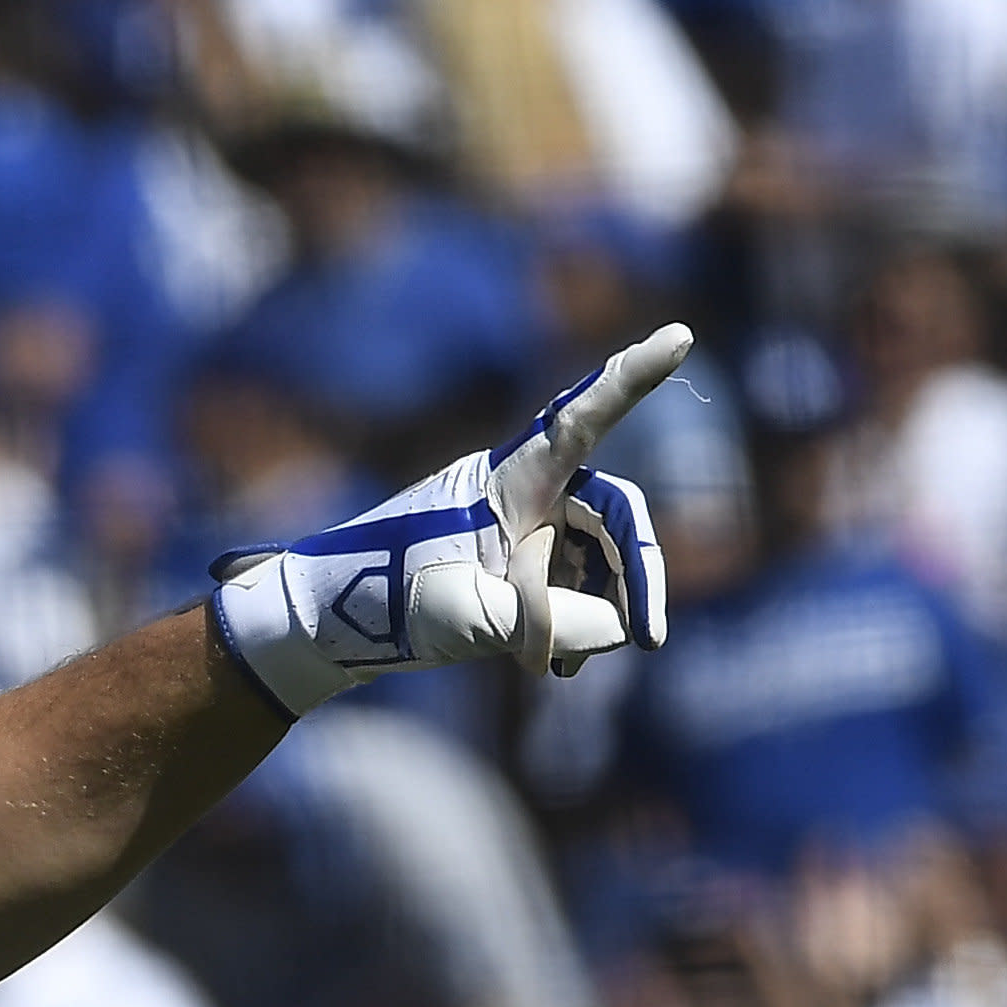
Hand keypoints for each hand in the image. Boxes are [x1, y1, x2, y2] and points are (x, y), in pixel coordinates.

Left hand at [211, 323, 693, 711]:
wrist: (326, 624)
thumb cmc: (386, 603)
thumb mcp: (471, 616)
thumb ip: (552, 621)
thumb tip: (614, 628)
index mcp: (508, 480)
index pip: (581, 421)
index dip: (631, 379)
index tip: (680, 335)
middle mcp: (522, 491)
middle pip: (612, 517)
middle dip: (636, 575)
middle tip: (650, 640)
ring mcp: (521, 525)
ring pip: (592, 560)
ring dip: (595, 612)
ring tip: (564, 672)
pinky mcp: (513, 560)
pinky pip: (568, 585)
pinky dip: (570, 623)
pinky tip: (560, 669)